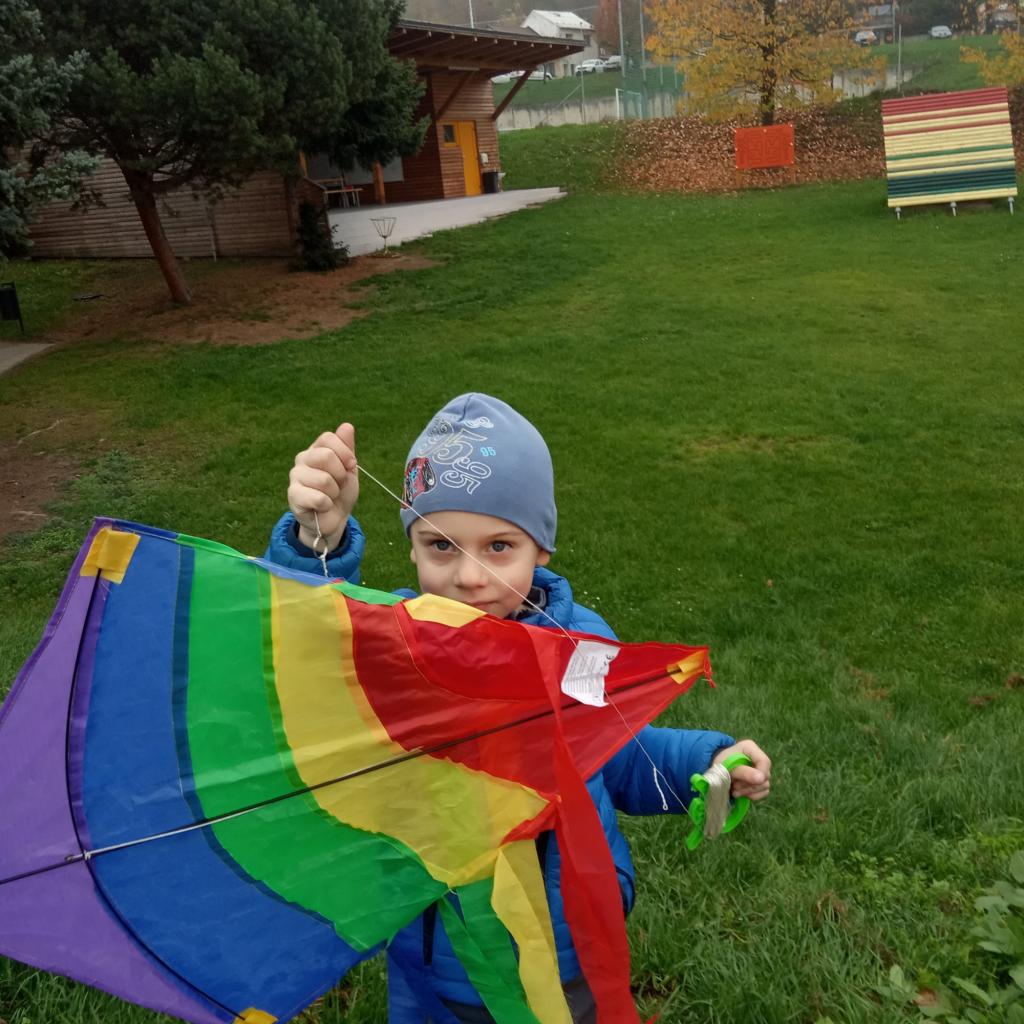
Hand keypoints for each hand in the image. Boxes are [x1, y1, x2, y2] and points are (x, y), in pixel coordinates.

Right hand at [287, 423, 358, 551]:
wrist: (334, 518)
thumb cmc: (340, 491)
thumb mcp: (348, 469)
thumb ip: (347, 448)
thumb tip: (347, 426)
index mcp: (316, 449)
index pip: (328, 438)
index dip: (344, 452)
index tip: (351, 465)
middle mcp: (302, 459)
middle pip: (326, 456)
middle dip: (341, 474)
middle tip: (339, 484)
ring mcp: (295, 477)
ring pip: (324, 479)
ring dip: (335, 492)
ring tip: (330, 496)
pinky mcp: (293, 496)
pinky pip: (318, 498)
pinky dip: (327, 504)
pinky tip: (323, 506)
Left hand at [712, 739, 770, 801]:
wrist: (714, 770)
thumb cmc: (720, 764)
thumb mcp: (728, 767)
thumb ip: (743, 772)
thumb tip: (761, 778)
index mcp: (750, 748)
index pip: (765, 762)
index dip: (761, 774)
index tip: (751, 782)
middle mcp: (758, 758)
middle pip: (765, 775)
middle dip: (750, 784)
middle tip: (735, 786)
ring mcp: (760, 770)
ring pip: (765, 785)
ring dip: (748, 791)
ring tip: (734, 790)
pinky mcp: (760, 781)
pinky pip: (764, 792)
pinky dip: (753, 795)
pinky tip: (741, 793)